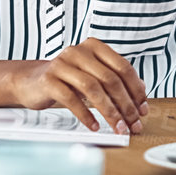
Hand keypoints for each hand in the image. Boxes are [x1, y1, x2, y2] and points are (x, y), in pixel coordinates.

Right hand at [13, 39, 148, 134]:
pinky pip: (71, 99)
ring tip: (117, 127)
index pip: (123, 67)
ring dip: (109, 112)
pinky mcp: (49, 80)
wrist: (32, 81)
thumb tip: (142, 95)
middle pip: (110, 79)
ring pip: (93, 89)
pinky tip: (94, 126)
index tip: (143, 109)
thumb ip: (115, 80)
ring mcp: (62, 64)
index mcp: (94, 47)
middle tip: (133, 124)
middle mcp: (79, 51)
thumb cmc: (67, 80)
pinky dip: (86, 115)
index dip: (136, 90)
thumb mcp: (92, 76)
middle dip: (125, 105)